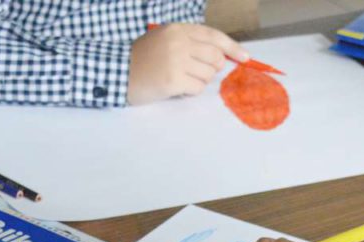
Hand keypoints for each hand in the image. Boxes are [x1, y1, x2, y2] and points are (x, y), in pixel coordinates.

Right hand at [127, 24, 248, 104]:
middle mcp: (179, 41)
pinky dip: (190, 91)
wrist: (118, 72)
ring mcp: (176, 60)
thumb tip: (222, 58)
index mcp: (178, 29)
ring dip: (199, 81)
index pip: (214, 36)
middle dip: (211, 68)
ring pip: (208, 75)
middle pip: (216, 58)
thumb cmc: (143, 58)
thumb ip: (192, 44)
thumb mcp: (165, 40)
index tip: (245, 58)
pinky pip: (198, 88)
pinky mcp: (173, 80)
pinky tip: (175, 87)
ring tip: (180, 78)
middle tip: (195, 72)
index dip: (233, 48)